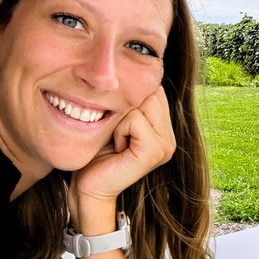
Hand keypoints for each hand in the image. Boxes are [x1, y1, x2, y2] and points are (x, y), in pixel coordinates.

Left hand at [67, 85, 175, 233]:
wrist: (87, 187)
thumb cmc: (95, 153)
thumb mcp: (117, 120)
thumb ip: (132, 101)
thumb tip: (136, 71)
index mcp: (164, 129)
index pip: (155, 88)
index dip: (130, 99)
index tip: (118, 125)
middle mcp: (170, 137)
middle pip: (151, 93)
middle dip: (126, 108)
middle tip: (116, 135)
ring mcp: (166, 146)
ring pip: (143, 103)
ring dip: (121, 119)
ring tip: (116, 141)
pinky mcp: (155, 152)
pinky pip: (135, 120)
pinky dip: (119, 130)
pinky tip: (116, 148)